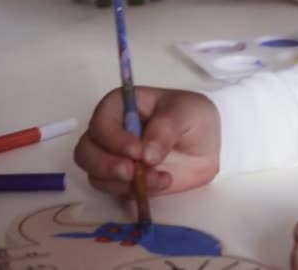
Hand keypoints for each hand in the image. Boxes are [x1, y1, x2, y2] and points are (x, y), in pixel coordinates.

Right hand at [74, 87, 220, 195]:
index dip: (113, 138)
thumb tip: (146, 154)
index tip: (136, 151)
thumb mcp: (187, 112)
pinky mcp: (125, 180)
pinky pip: (116, 191)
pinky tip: (162, 182)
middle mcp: (112, 132)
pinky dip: (134, 192)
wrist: (211, 146)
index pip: (101, 121)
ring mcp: (116, 158)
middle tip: (131, 172)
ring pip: (96, 174)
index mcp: (121, 106)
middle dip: (105, 165)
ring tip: (157, 178)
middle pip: (86, 151)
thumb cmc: (194, 117)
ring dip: (121, 183)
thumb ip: (166, 129)